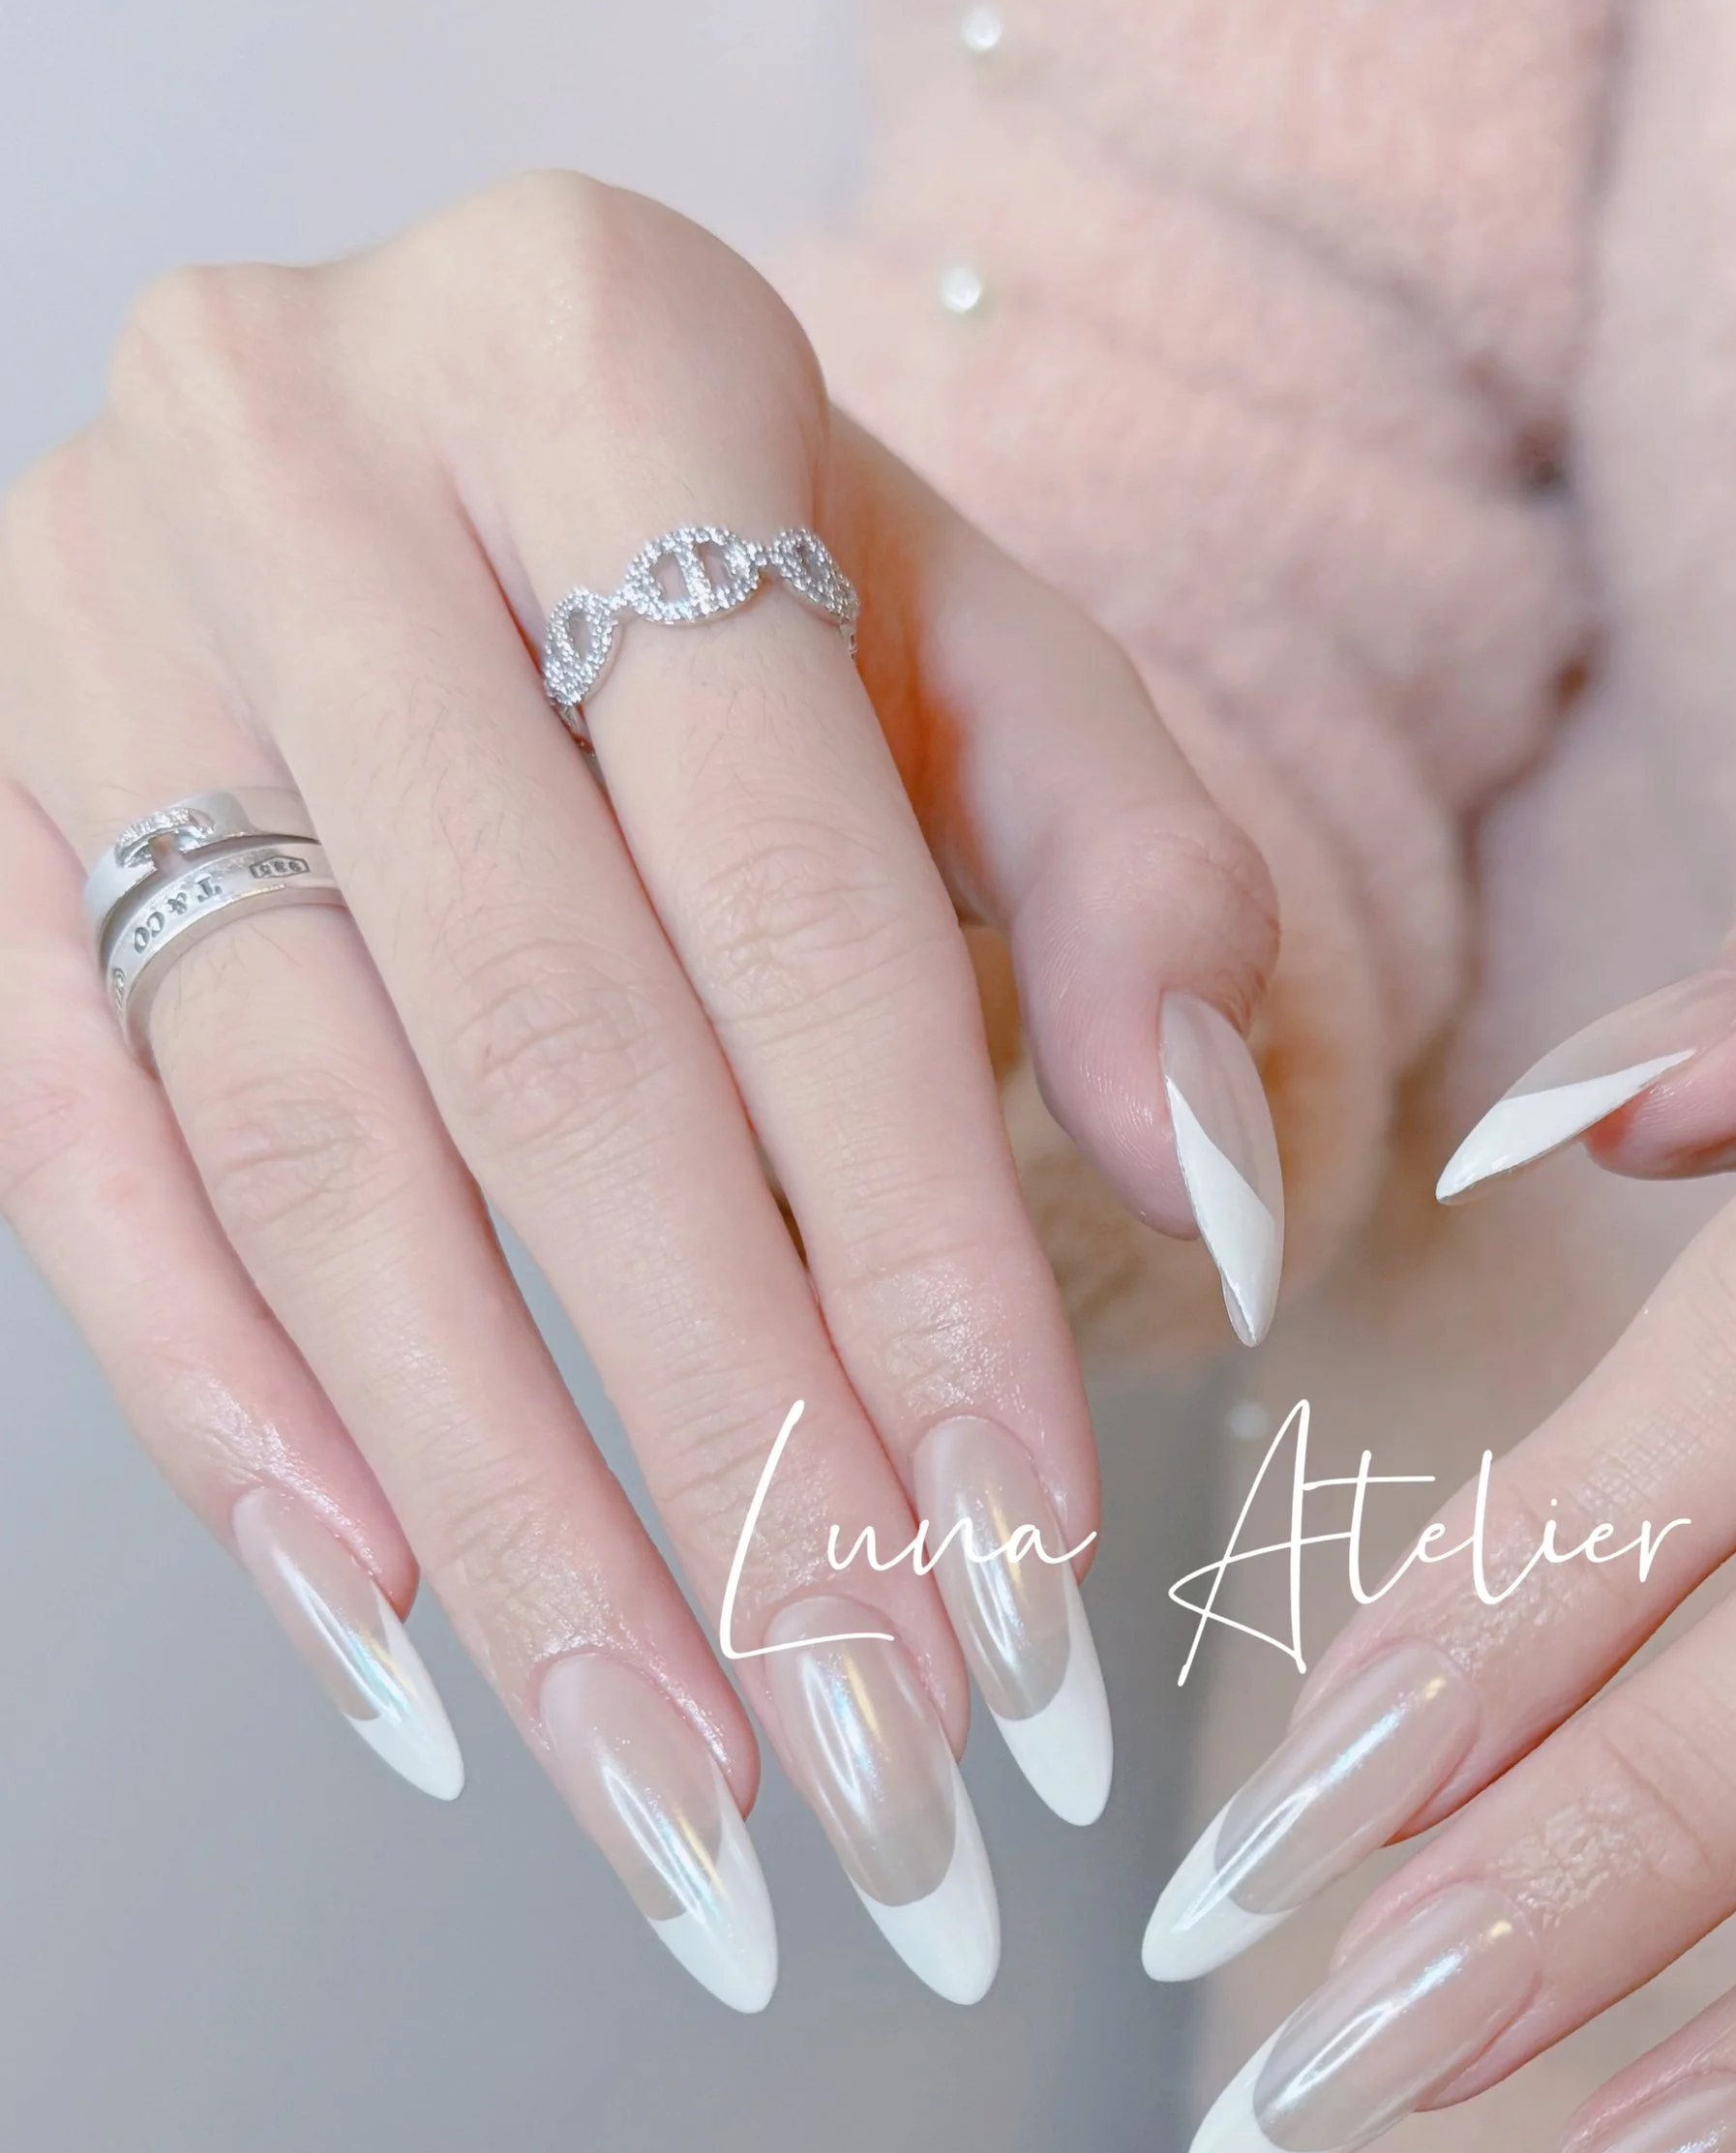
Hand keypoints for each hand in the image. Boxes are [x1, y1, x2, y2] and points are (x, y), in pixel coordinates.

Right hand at [0, 175, 1283, 2008]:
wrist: (428, 432)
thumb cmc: (741, 571)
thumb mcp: (980, 648)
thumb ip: (1135, 881)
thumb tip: (1205, 1194)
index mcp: (600, 359)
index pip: (798, 909)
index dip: (923, 1259)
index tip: (1024, 1561)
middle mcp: (295, 461)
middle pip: (550, 1068)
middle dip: (732, 1459)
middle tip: (878, 1755)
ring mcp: (78, 638)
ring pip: (312, 1168)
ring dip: (510, 1523)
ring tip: (679, 1793)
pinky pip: (71, 1170)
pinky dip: (233, 1429)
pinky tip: (397, 1646)